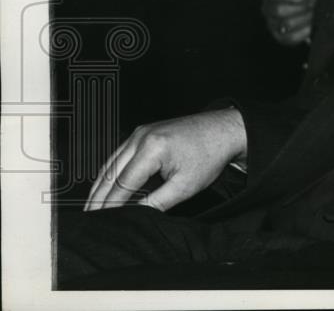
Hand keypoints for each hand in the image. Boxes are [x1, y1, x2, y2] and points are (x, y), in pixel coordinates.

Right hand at [84, 108, 246, 211]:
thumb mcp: (185, 186)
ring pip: (111, 163)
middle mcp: (141, 136)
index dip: (110, 206)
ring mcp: (140, 132)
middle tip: (88, 219)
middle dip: (97, 197)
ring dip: (100, 185)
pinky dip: (110, 173)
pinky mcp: (143, 132)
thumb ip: (156, 203)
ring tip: (92, 207)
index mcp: (152, 148)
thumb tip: (134, 215)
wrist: (225, 130)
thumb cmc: (210, 155)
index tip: (101, 223)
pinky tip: (106, 188)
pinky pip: (119, 155)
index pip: (122, 184)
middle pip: (110, 173)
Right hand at [262, 0, 316, 46]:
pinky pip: (290, 38)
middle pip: (278, 10)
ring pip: (286, 25)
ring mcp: (273, 25)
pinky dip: (304, 31)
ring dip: (304, 19)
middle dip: (299, 8)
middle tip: (310, 5)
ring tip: (312, 14)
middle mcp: (267, 9)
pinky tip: (310, 25)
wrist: (318, 6)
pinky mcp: (281, 38)